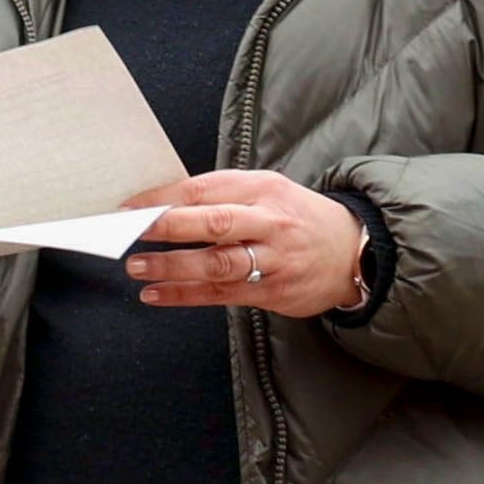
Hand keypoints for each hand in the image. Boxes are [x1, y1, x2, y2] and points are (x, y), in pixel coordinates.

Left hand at [123, 172, 369, 317]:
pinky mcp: (273, 291)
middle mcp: (269, 222)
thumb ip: (222, 196)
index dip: (164, 198)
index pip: (205, 189)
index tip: (129, 207)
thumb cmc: (296, 218)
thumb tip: (161, 204)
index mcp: (262, 189)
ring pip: (217, 263)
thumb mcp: (266, 192)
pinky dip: (184, 295)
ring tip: (137, 266)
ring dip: (172, 266)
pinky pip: (221, 293)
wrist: (353, 251)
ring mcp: (273, 259)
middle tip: (130, 231)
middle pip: (214, 222)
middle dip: (169, 226)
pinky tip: (155, 294)